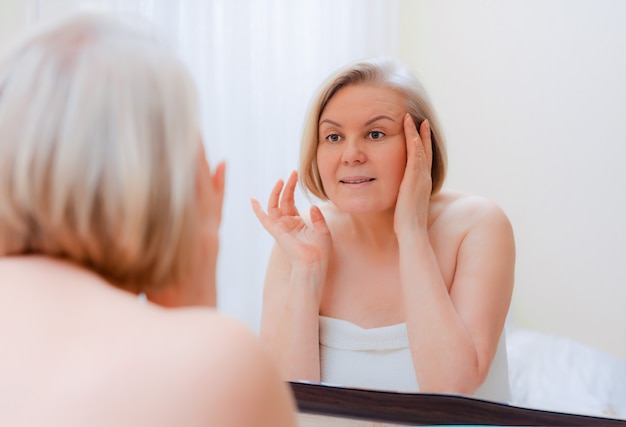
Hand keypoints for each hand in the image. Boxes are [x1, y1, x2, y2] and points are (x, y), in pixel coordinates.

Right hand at [251, 171, 331, 269]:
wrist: (314, 262)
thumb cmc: (320, 251)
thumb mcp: (323, 230)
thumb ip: (317, 217)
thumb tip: (312, 206)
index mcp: (297, 223)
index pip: (290, 201)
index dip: (291, 188)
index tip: (296, 174)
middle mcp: (286, 224)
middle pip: (282, 200)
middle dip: (287, 186)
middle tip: (293, 173)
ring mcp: (280, 227)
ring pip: (273, 206)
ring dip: (276, 192)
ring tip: (281, 180)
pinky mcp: (276, 231)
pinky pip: (264, 219)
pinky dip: (257, 210)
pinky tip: (252, 199)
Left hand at [394, 114, 432, 233]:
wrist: (411, 232)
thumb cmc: (406, 222)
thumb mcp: (405, 203)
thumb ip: (403, 194)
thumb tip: (397, 192)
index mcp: (422, 183)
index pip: (422, 159)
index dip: (421, 144)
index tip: (418, 131)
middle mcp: (424, 178)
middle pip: (425, 151)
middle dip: (422, 135)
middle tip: (420, 120)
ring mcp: (421, 179)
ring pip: (420, 152)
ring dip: (417, 135)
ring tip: (413, 120)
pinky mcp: (414, 182)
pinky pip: (415, 160)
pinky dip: (415, 147)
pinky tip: (412, 136)